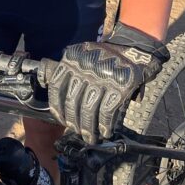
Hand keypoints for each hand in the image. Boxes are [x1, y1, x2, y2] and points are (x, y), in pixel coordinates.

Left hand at [48, 22, 168, 142]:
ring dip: (88, 128)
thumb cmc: (105, 56)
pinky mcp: (120, 86)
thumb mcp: (82, 56)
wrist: (136, 47)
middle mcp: (85, 66)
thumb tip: (48, 86)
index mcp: (72, 58)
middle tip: (78, 132)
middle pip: (72, 101)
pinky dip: (105, 125)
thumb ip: (67, 70)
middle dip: (74, 122)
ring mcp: (102, 76)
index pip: (56, 86)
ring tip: (91, 137)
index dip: (56, 106)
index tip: (61, 119)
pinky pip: (107, 111)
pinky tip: (105, 131)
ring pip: (88, 109)